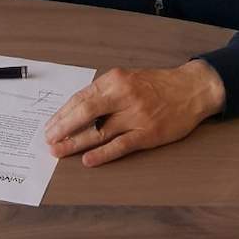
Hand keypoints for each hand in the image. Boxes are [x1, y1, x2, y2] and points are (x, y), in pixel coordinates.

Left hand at [44, 60, 224, 165]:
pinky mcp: (147, 134)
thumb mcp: (127, 78)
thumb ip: (105, 92)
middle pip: (85, 113)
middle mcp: (123, 96)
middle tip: (48, 139)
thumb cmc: (157, 84)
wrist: (190, 89)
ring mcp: (135, 116)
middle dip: (63, 128)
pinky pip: (120, 146)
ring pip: (99, 132)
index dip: (63, 113)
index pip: (81, 98)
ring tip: (59, 151)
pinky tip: (88, 160)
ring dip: (76, 143)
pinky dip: (102, 154)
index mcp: (115, 79)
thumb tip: (78, 109)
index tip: (50, 124)